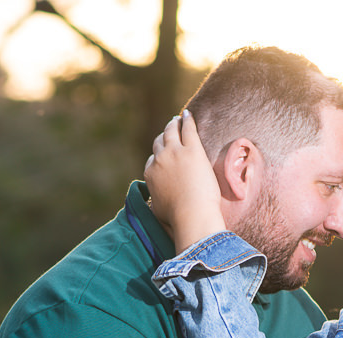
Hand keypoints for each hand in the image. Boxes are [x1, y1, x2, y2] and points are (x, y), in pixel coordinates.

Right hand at [144, 110, 226, 250]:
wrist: (192, 215)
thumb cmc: (177, 219)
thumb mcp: (158, 211)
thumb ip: (155, 202)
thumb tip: (154, 205)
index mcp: (150, 174)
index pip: (152, 160)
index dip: (159, 156)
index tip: (165, 155)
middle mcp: (159, 160)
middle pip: (159, 142)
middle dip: (163, 136)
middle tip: (169, 130)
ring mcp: (174, 153)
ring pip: (171, 131)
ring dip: (173, 124)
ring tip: (177, 119)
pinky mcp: (192, 149)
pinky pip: (187, 129)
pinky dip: (187, 120)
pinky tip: (188, 115)